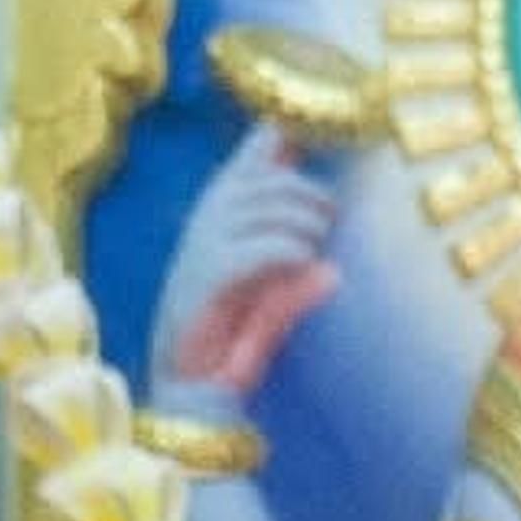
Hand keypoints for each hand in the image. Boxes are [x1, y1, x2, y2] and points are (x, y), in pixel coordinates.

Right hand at [149, 124, 345, 411]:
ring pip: (264, 208)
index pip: (252, 155)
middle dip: (307, 193)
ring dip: (302, 221)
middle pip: (267, 181)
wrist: (187, 384)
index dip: (281, 136)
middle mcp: (208, 221)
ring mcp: (202, 247)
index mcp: (221, 213)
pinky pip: (255, 249)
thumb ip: (294, 274)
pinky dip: (287, 251)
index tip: (311, 138)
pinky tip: (306, 263)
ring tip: (317, 245)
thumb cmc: (230, 337)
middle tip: (329, 221)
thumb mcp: (270, 298)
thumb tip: (333, 271)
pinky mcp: (206, 278)